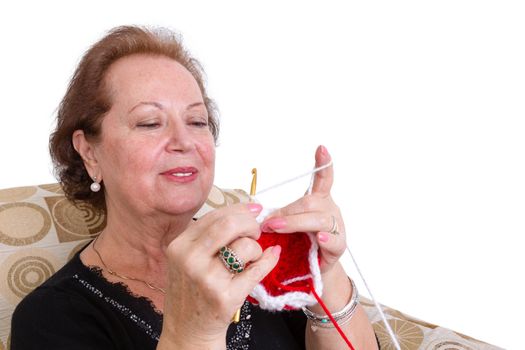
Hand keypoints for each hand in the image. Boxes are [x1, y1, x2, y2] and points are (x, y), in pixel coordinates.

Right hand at [160, 203, 280, 347]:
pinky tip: (270, 258)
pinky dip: (268, 261)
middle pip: (229, 225)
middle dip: (250, 224)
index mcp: (180, 246)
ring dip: (256, 248)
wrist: (187, 330)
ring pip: (244, 246)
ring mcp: (207, 279)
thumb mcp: (187, 258)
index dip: (239, 210)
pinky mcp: (224, 296)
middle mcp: (190, 260)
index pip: (215, 216)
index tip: (254, 210)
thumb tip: (249, 209)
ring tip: (251, 257)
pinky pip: (256, 270)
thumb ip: (209, 235)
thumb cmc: (191, 291)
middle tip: (256, 232)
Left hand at [260, 145, 345, 273]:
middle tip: (267, 222)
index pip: (323, 179)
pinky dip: (327, 238)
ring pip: (319, 219)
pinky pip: (335, 240)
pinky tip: (319, 238)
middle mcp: (329, 210)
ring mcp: (336, 227)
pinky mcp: (339, 246)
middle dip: (287, 211)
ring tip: (276, 227)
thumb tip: (257, 212)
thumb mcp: (286, 225)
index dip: (324, 164)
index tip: (321, 148)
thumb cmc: (297, 244)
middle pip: (311, 202)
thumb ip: (277, 215)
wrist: (309, 270)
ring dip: (295, 222)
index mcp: (318, 201)